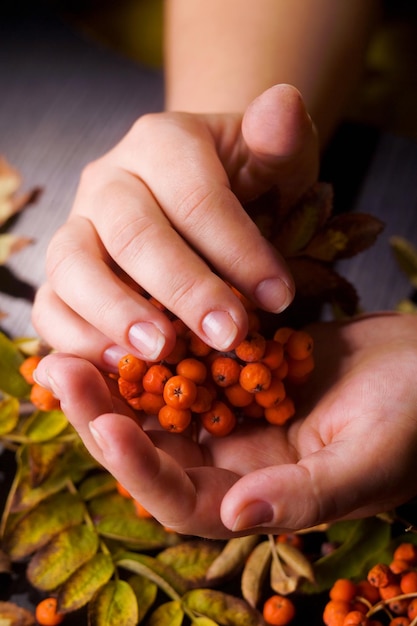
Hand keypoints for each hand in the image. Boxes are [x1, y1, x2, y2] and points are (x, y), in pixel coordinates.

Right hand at [32, 84, 317, 370]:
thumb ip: (279, 137)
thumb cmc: (246, 184)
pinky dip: (77, 339)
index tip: (279, 297)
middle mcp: (108, 180)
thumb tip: (283, 104)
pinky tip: (121, 366)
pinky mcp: (63, 273)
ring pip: (74, 266)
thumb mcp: (275, 158)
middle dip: (184, 289)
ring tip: (160, 353)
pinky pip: (51, 305)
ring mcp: (77, 226)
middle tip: (227, 336)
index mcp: (161, 142)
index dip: (238, 249)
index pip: (195, 195)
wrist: (202, 197)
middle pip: (132, 233)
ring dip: (116, 315)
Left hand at [33, 312, 416, 538]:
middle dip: (104, 414)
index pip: (182, 499)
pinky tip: (128, 314)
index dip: (140, 470)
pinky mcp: (238, 369)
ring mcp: (234, 411)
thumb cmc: (414, 417)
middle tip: (61, 370)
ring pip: (161, 402)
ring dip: (119, 374)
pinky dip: (157, 344)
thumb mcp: (368, 459)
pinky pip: (186, 360)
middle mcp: (236, 459)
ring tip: (74, 339)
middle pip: (153, 448)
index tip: (108, 425)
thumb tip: (238, 514)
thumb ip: (309, 494)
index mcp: (260, 495)